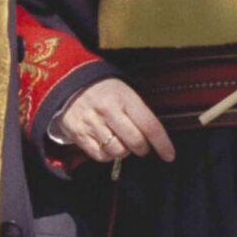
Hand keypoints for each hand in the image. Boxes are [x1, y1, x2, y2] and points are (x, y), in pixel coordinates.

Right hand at [53, 78, 174, 164]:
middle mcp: (108, 111)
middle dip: (142, 148)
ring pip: (118, 151)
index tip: (169, 155)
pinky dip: (107, 155)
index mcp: (124, 98)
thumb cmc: (102, 88)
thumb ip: (138, 111)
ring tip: (120, 141)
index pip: (149, 125)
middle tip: (141, 146)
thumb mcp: (124, 91)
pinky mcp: (79, 135)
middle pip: (135, 142)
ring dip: (123, 151)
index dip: (162, 143)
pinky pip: (100, 156)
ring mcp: (92, 124)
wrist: (66, 81)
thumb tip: (152, 137)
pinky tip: (106, 144)